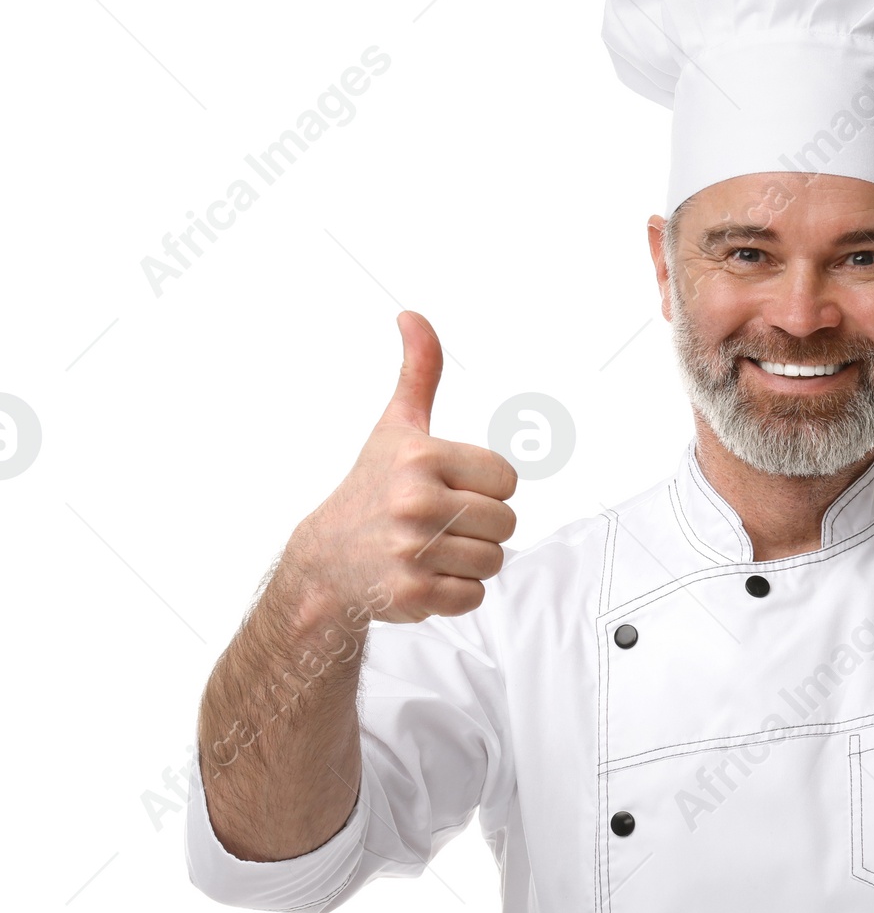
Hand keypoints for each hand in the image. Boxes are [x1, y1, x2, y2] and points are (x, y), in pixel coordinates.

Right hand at [281, 311, 518, 622]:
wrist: (326, 562)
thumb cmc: (371, 490)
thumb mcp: (394, 428)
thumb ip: (418, 374)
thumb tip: (412, 316)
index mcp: (421, 457)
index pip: (506, 479)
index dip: (485, 488)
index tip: (449, 489)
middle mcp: (416, 501)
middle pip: (506, 522)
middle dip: (480, 527)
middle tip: (438, 524)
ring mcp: (412, 550)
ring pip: (493, 560)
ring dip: (469, 560)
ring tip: (430, 549)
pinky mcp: (413, 594)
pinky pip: (473, 595)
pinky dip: (455, 592)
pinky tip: (423, 575)